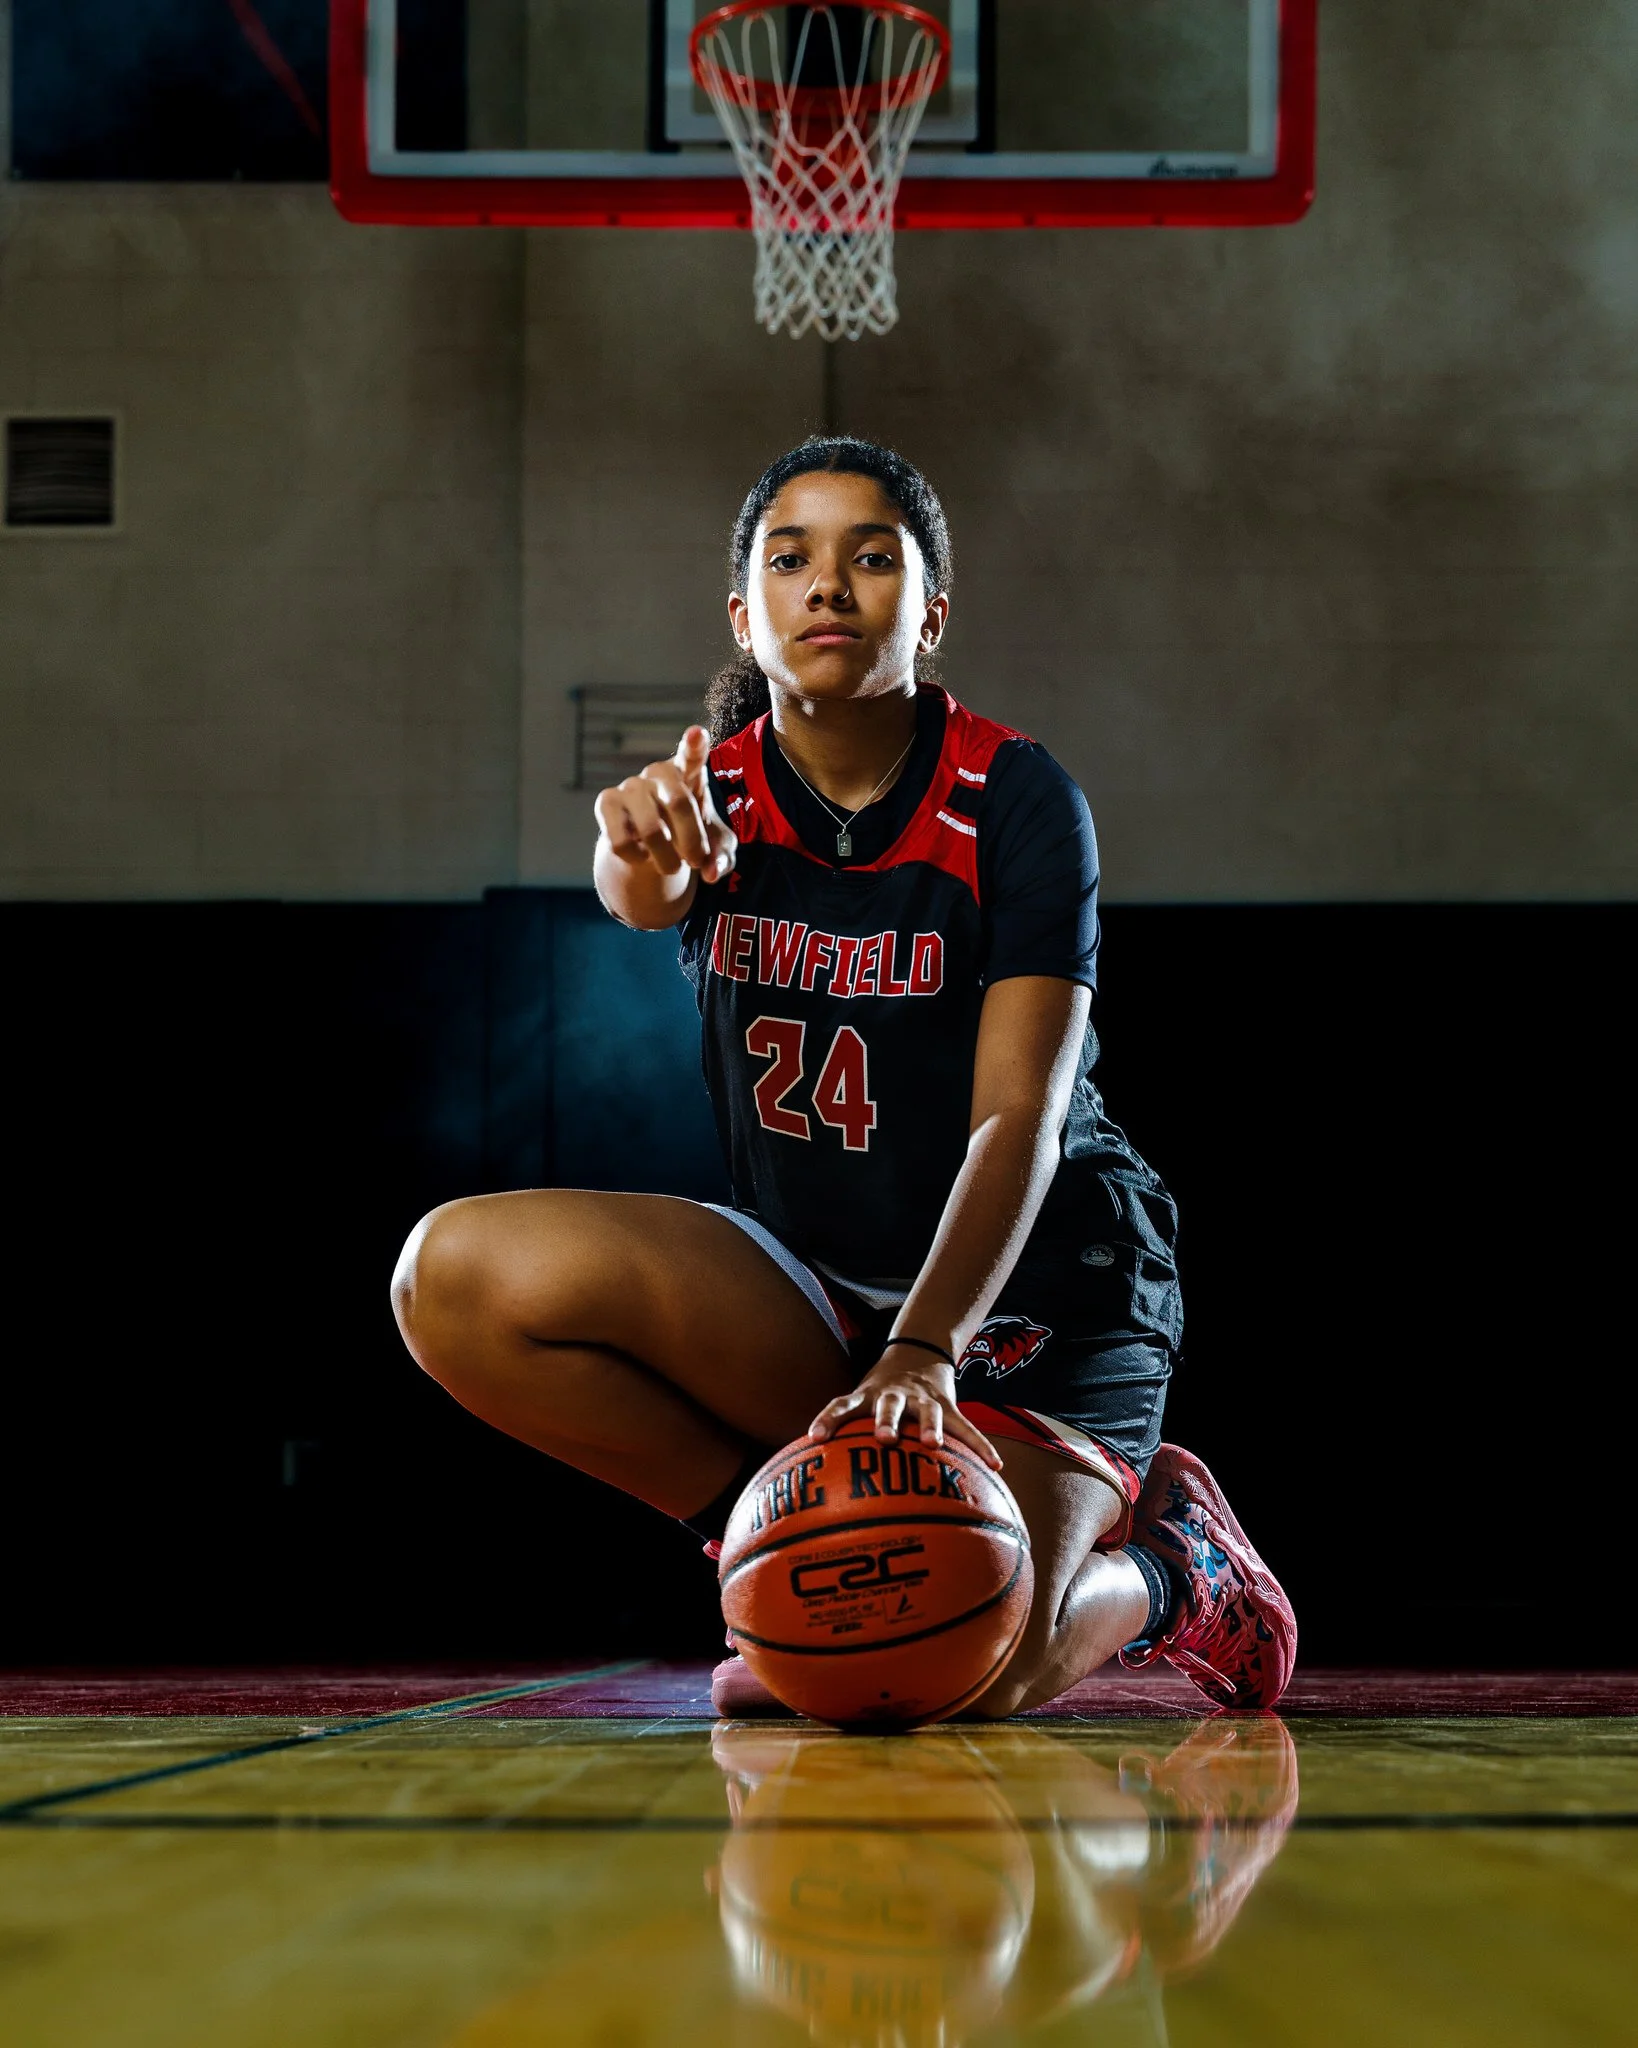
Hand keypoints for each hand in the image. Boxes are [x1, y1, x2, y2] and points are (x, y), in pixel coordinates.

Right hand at [593, 725, 737, 883]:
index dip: (694, 745)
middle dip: (692, 841)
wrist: (652, 845)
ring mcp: (630, 784)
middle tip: (697, 861)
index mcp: (690, 774)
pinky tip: (642, 854)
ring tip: (672, 867)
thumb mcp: (715, 849)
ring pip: (650, 830)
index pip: (692, 756)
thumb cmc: (691, 836)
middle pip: (679, 803)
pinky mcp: (605, 801)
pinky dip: (638, 860)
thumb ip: (722, 858)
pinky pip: (622, 842)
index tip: (698, 734)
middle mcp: (658, 772)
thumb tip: (712, 873)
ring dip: (667, 860)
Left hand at [808, 1348, 1001, 1468]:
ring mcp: (922, 1398)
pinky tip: (995, 1466)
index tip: (815, 1437)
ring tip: (934, 1445)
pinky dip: (981, 1446)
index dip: (828, 1419)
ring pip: (928, 1412)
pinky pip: (967, 1427)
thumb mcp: (859, 1404)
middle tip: (884, 1439)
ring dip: (931, 1427)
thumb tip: (814, 1486)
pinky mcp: (948, 1405)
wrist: (917, 1353)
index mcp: (866, 1396)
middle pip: (887, 1405)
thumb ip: (843, 1436)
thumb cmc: (880, 1395)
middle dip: (886, 1421)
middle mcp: (893, 1395)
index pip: (842, 1404)